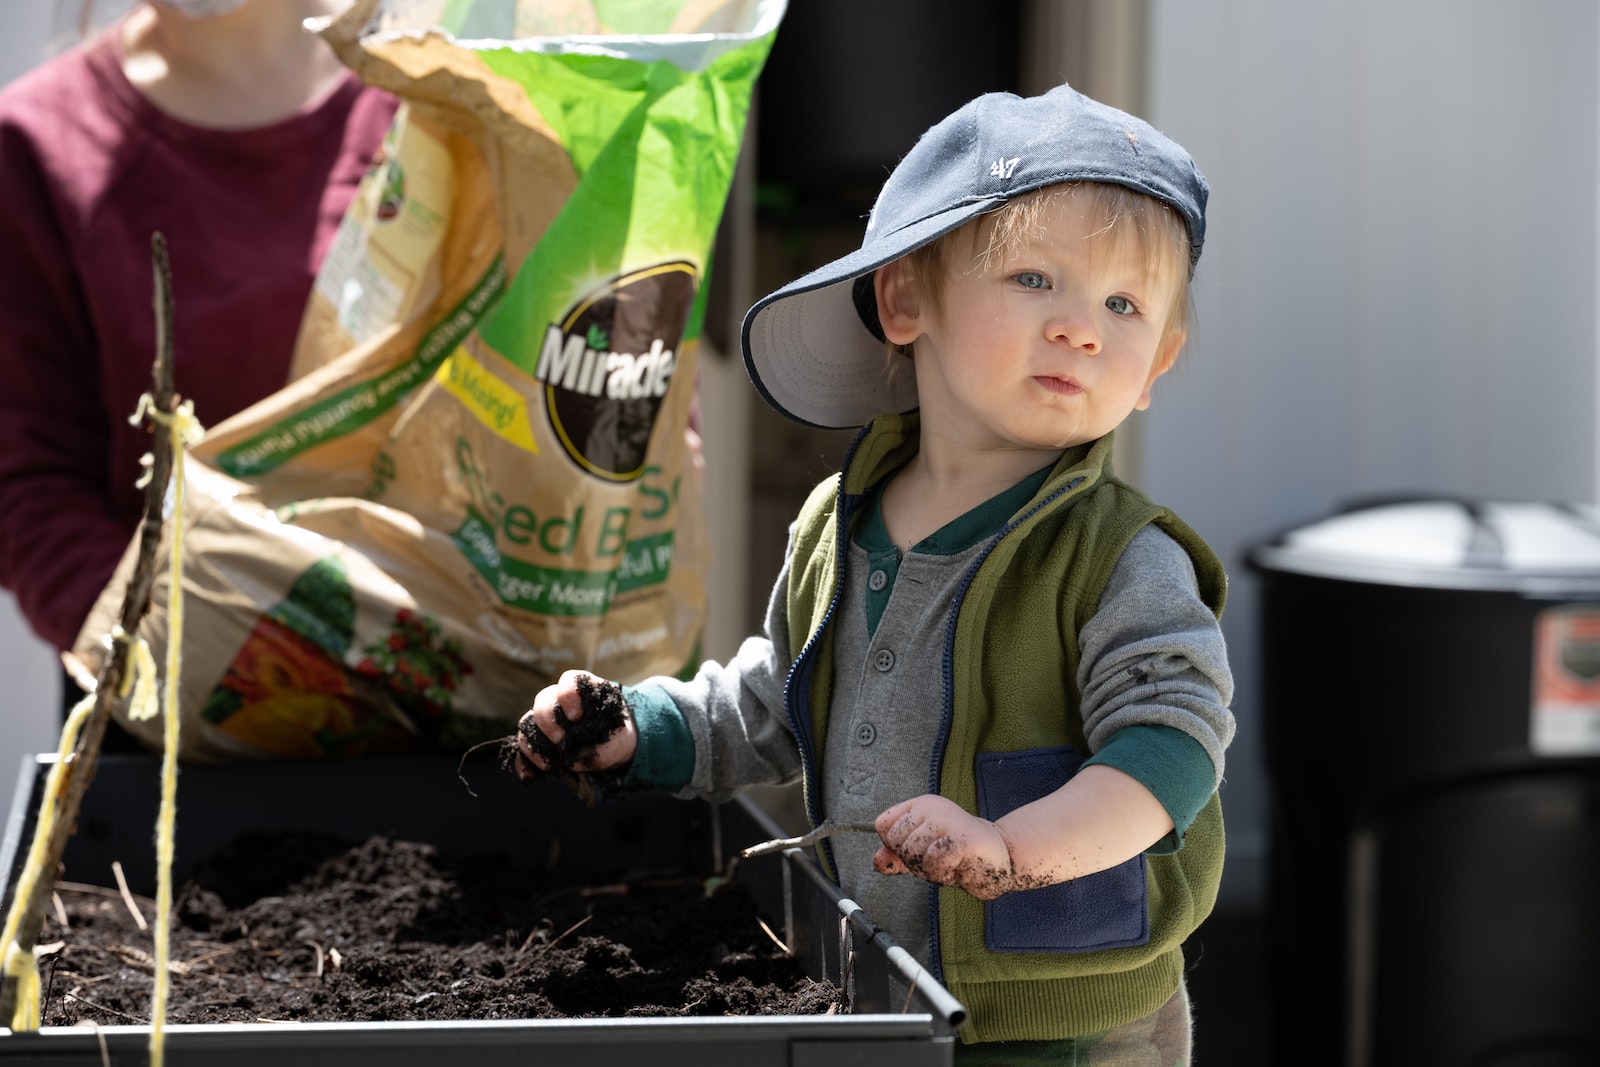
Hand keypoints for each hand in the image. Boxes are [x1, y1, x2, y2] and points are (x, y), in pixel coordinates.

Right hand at [513, 669, 636, 782]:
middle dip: (548, 722)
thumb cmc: (616, 734)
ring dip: (533, 744)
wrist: (613, 745)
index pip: (569, 681)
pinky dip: (524, 761)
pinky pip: (524, 746)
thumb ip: (600, 748)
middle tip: (560, 740)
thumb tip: (572, 761)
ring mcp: (547, 718)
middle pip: (542, 701)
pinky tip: (529, 776)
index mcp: (583, 690)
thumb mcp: (618, 739)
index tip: (576, 716)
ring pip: (527, 722)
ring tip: (549, 765)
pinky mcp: (539, 738)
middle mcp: (559, 700)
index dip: (568, 696)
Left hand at [872, 795, 1016, 900]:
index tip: (918, 849)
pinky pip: (933, 861)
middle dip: (913, 862)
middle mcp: (931, 807)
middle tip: (939, 859)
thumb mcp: (923, 852)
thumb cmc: (960, 853)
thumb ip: (897, 856)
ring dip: (931, 870)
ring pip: (913, 853)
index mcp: (920, 805)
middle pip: (896, 842)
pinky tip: (960, 866)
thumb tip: (876, 861)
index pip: (883, 825)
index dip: (894, 845)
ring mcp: (947, 820)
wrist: (1002, 855)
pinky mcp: (962, 838)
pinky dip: (944, 873)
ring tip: (952, 862)